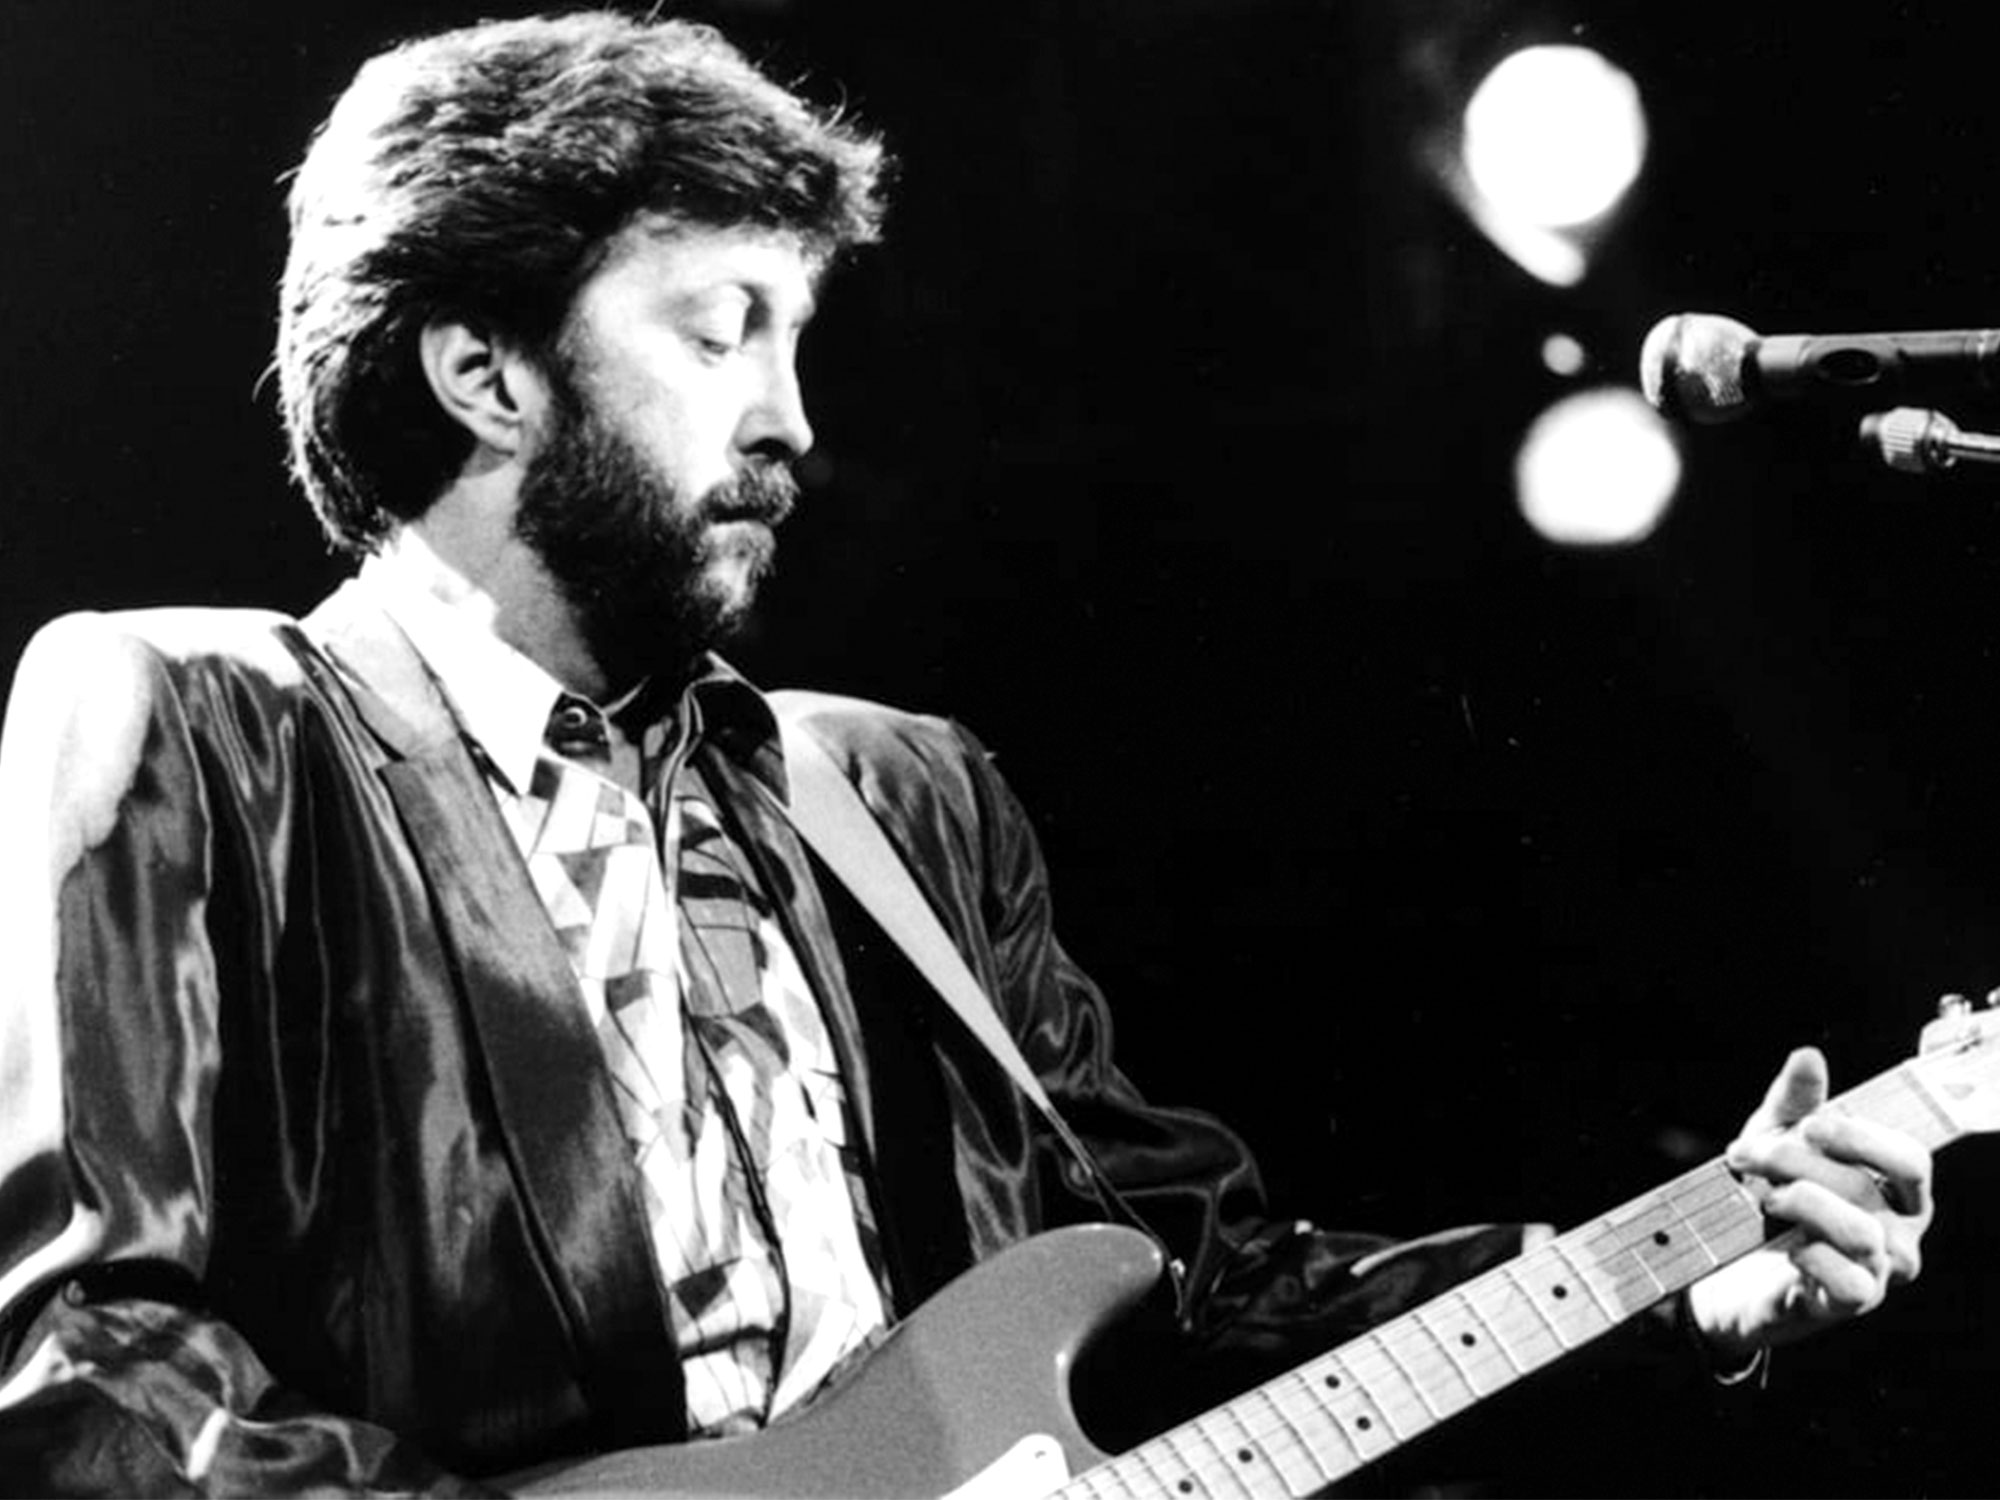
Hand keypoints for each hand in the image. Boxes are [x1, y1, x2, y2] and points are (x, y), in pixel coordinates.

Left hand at [1684, 1046, 1931, 1363]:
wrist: (1725, 1262)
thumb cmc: (1768, 1195)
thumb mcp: (1775, 1138)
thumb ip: (1794, 1100)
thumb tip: (1809, 1056)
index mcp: (1896, 1192)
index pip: (1909, 1159)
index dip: (1857, 1137)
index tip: (1806, 1126)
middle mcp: (1900, 1234)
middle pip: (1867, 1187)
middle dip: (1799, 1161)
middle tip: (1747, 1154)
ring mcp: (1880, 1274)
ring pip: (1861, 1233)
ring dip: (1799, 1203)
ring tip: (1762, 1199)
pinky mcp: (1848, 1305)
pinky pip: (1852, 1282)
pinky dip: (1811, 1255)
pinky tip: (1785, 1246)